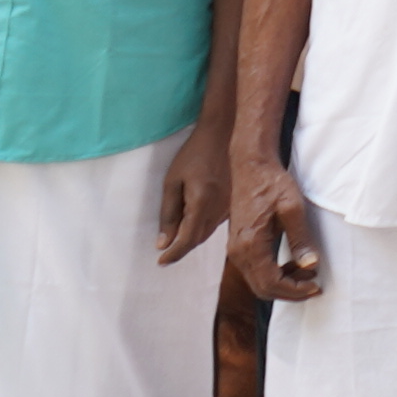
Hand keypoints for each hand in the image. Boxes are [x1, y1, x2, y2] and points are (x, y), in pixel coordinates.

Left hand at [147, 129, 230, 270]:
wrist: (224, 135)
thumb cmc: (194, 154)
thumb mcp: (172, 181)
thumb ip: (168, 213)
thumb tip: (163, 242)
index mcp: (202, 204)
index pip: (188, 240)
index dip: (174, 254)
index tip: (161, 262)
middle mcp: (220, 210)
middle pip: (199, 239)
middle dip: (182, 247)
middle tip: (165, 250)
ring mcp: (230, 207)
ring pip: (209, 232)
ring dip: (193, 237)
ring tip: (178, 235)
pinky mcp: (235, 203)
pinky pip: (216, 222)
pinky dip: (203, 227)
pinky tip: (194, 220)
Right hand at [229, 159, 326, 303]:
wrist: (251, 167)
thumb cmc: (272, 183)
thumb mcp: (292, 208)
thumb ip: (301, 238)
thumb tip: (310, 265)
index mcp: (250, 244)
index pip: (271, 283)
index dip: (295, 290)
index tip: (316, 286)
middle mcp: (238, 252)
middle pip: (263, 289)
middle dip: (290, 292)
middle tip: (315, 285)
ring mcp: (235, 249)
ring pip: (258, 282)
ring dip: (283, 284)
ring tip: (307, 272)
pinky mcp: (238, 245)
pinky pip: (255, 271)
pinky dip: (274, 274)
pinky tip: (292, 264)